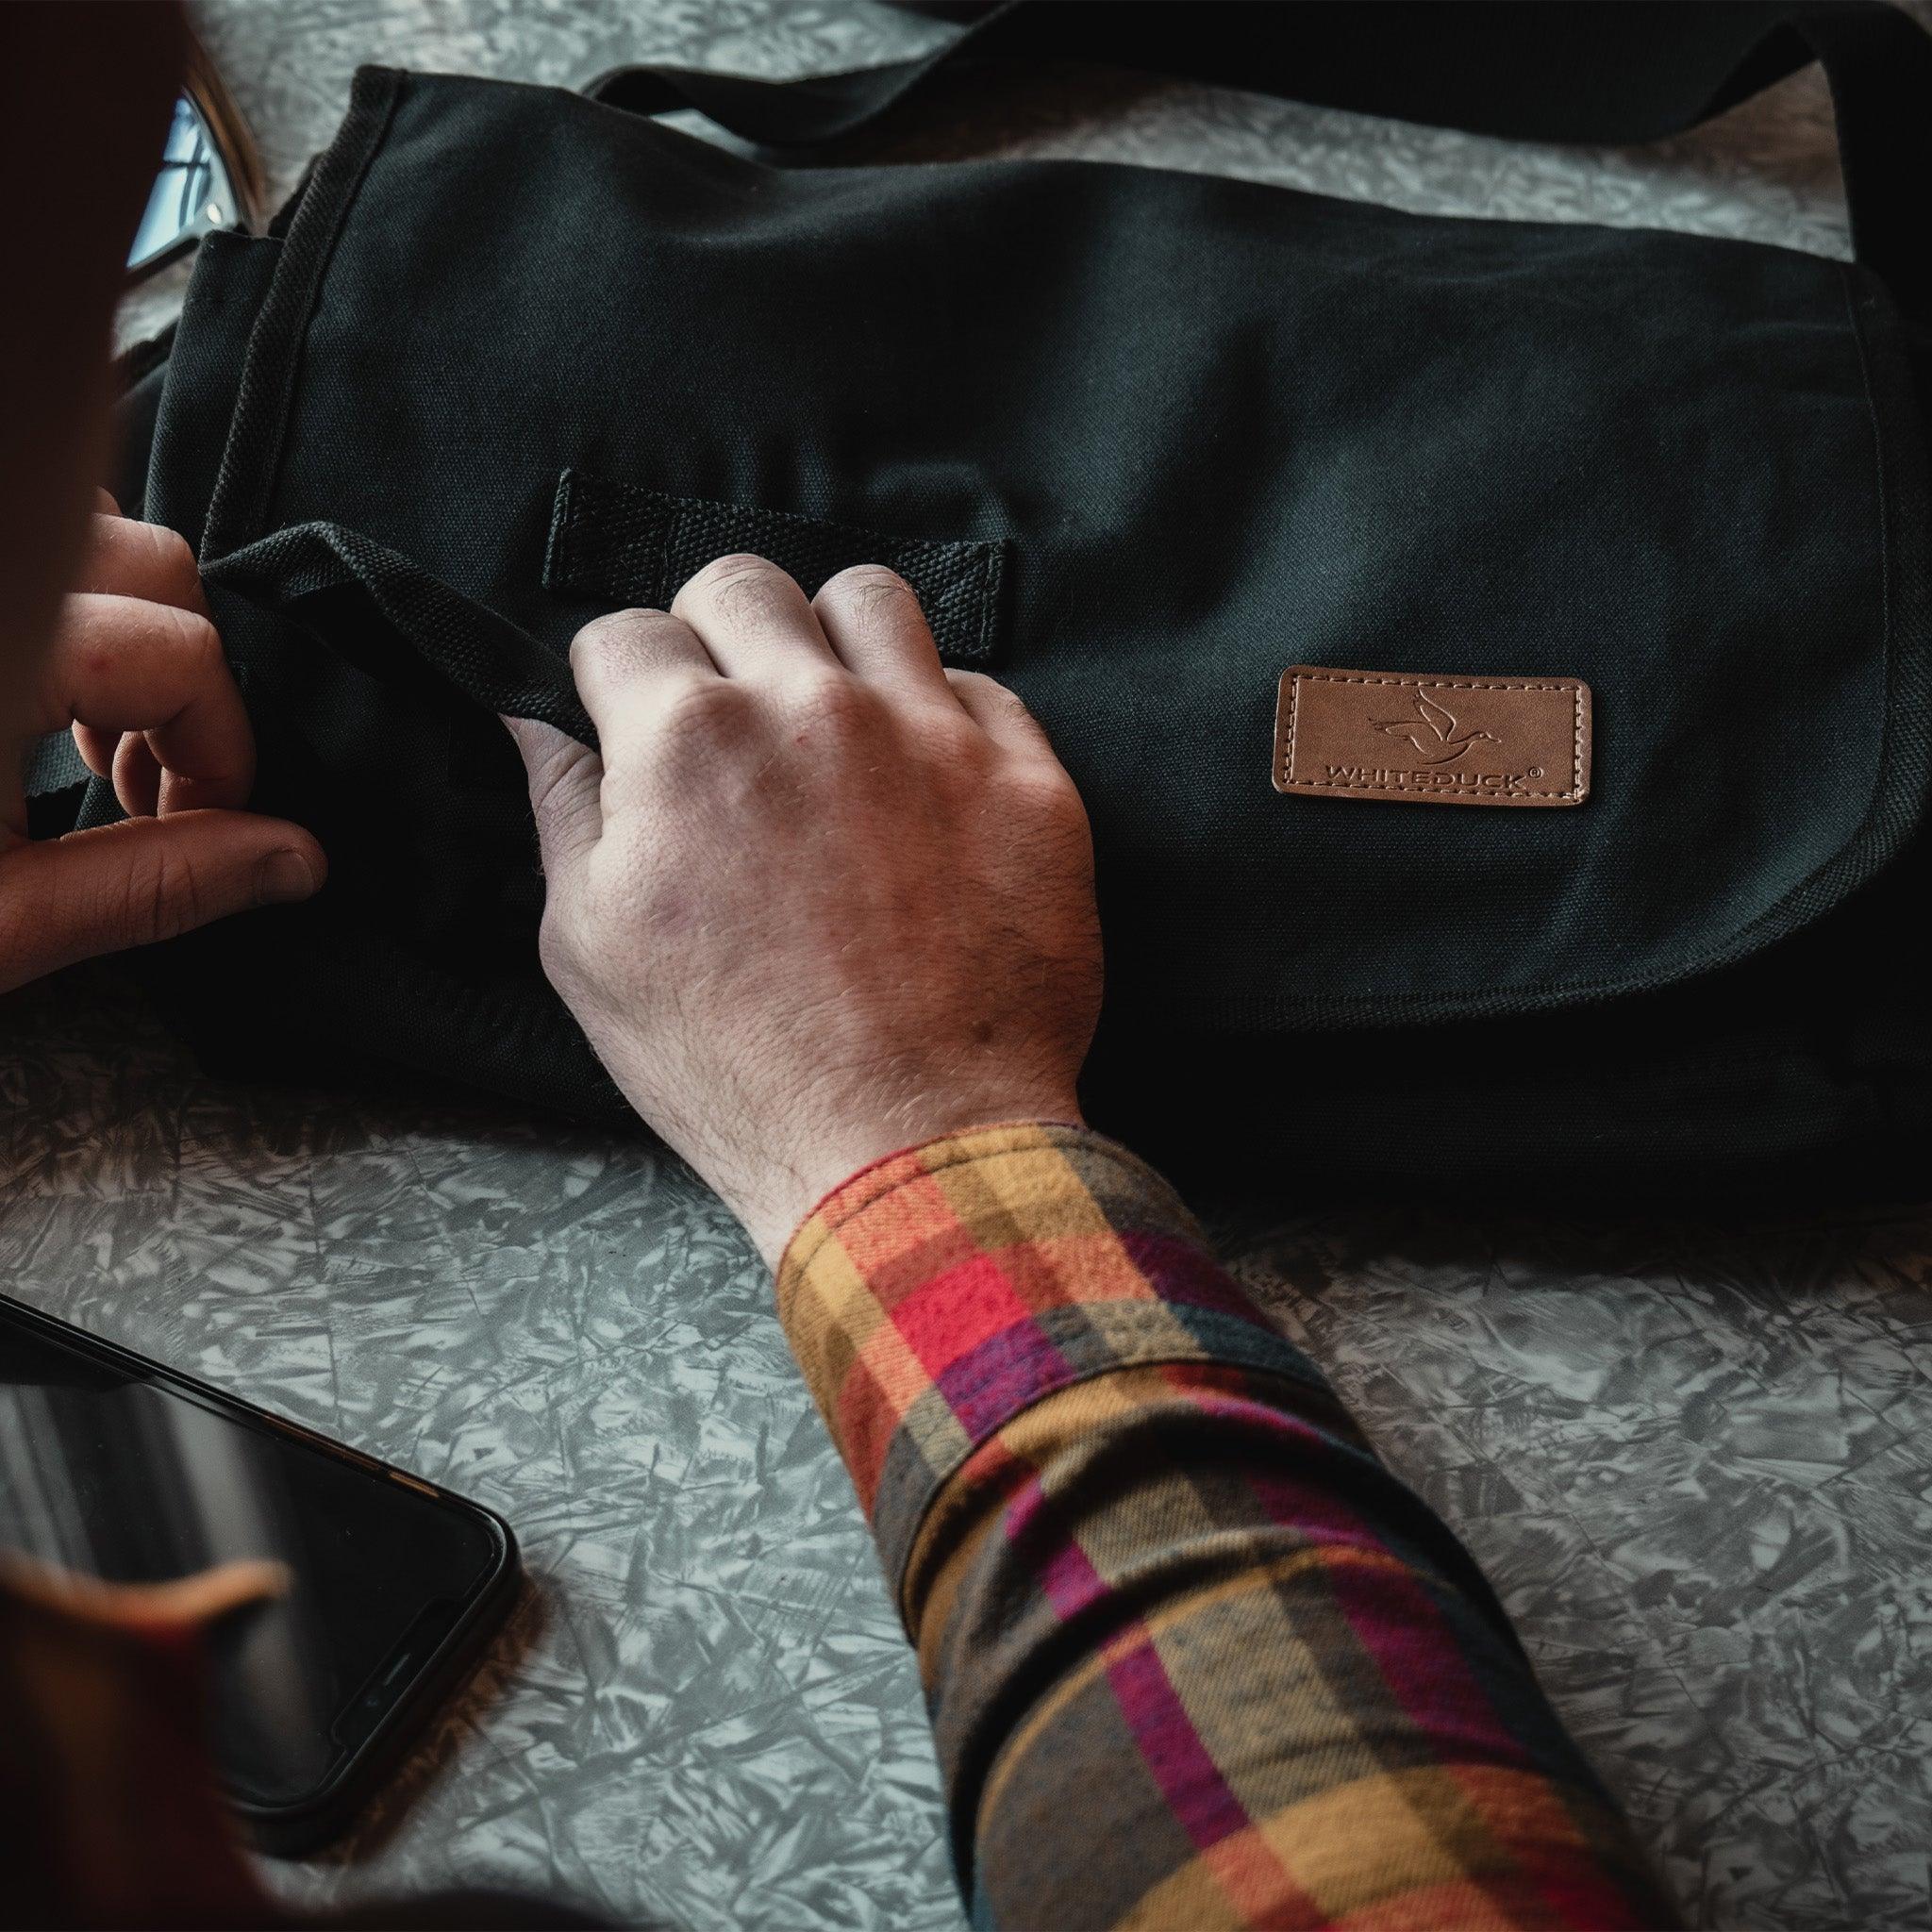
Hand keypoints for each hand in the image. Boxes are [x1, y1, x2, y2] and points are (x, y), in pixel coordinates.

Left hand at [0, 499, 325, 995]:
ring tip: (81, 733)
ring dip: (122, 624)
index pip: (181, 655)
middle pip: (152, 561)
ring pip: (91, 533)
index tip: (192, 828)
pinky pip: (31, 538)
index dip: (217, 753)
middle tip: (146, 783)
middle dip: (184, 676)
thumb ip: (151, 887)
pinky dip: (62, 598)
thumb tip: (298, 863)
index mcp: (0, 648)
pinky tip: (29, 695)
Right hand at [506, 556, 1101, 1264]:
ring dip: (835, 640)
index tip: (633, 722)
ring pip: (872, 599)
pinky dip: (942, 716)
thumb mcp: (592, 950)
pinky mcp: (1027, 783)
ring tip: (833, 714)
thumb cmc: (735, 1068)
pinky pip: (981, 686)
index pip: (626, 631)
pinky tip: (922, 784)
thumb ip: (563, 809)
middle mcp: (812, 707)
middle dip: (716, 634)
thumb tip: (536, 721)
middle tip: (729, 714)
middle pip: (744, 584)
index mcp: (687, 739)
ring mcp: (931, 735)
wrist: (907, 1151)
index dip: (617, 681)